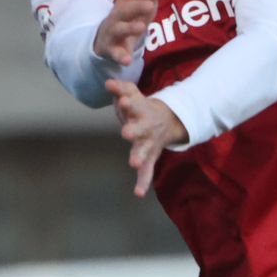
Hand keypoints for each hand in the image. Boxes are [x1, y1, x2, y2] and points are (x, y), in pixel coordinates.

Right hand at [93, 0, 165, 66]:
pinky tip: (127, 61)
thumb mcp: (140, 2)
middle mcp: (118, 13)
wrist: (105, 40)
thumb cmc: (128, 16)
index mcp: (127, 0)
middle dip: (138, 5)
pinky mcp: (111, 48)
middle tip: (151, 4)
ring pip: (120, 29)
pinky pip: (116, 53)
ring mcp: (113, 31)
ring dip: (130, 28)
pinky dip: (121, 57)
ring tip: (141, 27)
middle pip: (127, 7)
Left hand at [106, 79, 185, 196]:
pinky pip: (147, 171)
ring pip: (144, 151)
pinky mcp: (150, 157)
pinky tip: (138, 193)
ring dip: (139, 157)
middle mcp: (146, 128)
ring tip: (134, 164)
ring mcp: (148, 144)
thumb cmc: (142, 108)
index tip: (124, 101)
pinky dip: (143, 182)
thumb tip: (107, 83)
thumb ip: (121, 89)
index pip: (134, 106)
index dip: (129, 103)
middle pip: (140, 129)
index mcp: (141, 112)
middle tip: (126, 133)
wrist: (168, 121)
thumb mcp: (134, 95)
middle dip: (133, 131)